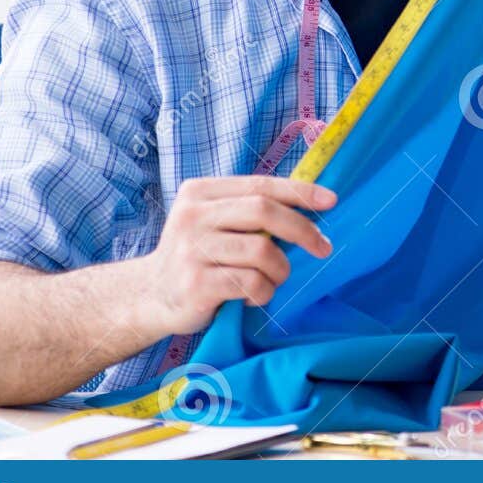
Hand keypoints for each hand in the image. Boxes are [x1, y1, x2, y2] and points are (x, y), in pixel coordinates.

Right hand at [133, 175, 336, 335]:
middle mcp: (192, 216)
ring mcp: (192, 250)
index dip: (299, 192)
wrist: (150, 296)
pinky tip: (253, 296)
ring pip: (262, 251)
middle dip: (302, 229)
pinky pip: (252, 282)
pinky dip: (264, 292)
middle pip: (263, 211)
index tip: (332, 200)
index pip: (260, 185)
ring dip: (280, 270)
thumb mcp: (214, 221)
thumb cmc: (197, 256)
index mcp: (200, 192)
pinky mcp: (196, 283)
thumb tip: (311, 201)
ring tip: (273, 279)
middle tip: (323, 248)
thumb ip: (248, 209)